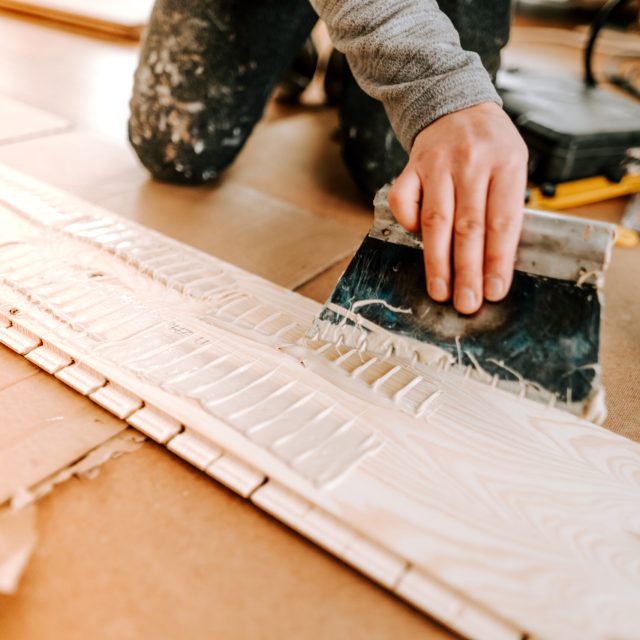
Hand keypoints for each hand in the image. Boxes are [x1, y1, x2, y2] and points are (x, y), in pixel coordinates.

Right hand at [388, 102, 527, 314]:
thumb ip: (505, 207)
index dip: (497, 260)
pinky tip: (416, 240)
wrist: (454, 104)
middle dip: (467, 271)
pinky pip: (403, 201)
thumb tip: (492, 264)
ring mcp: (438, 164)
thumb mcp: (513, 166)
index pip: (502, 222)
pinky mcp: (411, 166)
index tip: (494, 291)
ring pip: (436, 221)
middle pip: (468, 227)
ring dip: (437, 261)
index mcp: (506, 164)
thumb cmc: (489, 145)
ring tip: (440, 291)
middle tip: (466, 303)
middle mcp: (471, 163)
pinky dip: (407, 223)